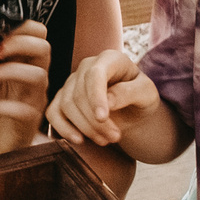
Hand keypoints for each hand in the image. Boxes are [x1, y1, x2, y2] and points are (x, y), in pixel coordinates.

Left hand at [0, 21, 51, 155]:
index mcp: (25, 63)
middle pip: (44, 48)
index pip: (37, 34)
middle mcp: (35, 78)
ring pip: (39, 76)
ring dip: (13, 71)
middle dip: (21, 43)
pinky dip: (8, 106)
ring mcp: (35, 99)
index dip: (22, 28)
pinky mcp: (30, 121)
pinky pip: (27, 110)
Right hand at [45, 48, 161, 147]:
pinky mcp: (63, 98)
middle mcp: (87, 67)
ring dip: (85, 128)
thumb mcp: (146, 93)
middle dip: (96, 121)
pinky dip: (63, 128)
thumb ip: (129, 92)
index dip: (96, 97)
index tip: (102, 118)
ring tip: (105, 140)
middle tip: (115, 137)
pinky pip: (53, 113)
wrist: (133, 108)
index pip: (95, 74)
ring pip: (67, 105)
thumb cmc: (140, 96)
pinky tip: (79, 140)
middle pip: (80, 94)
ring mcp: (72, 82)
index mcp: (110, 59)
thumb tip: (108, 101)